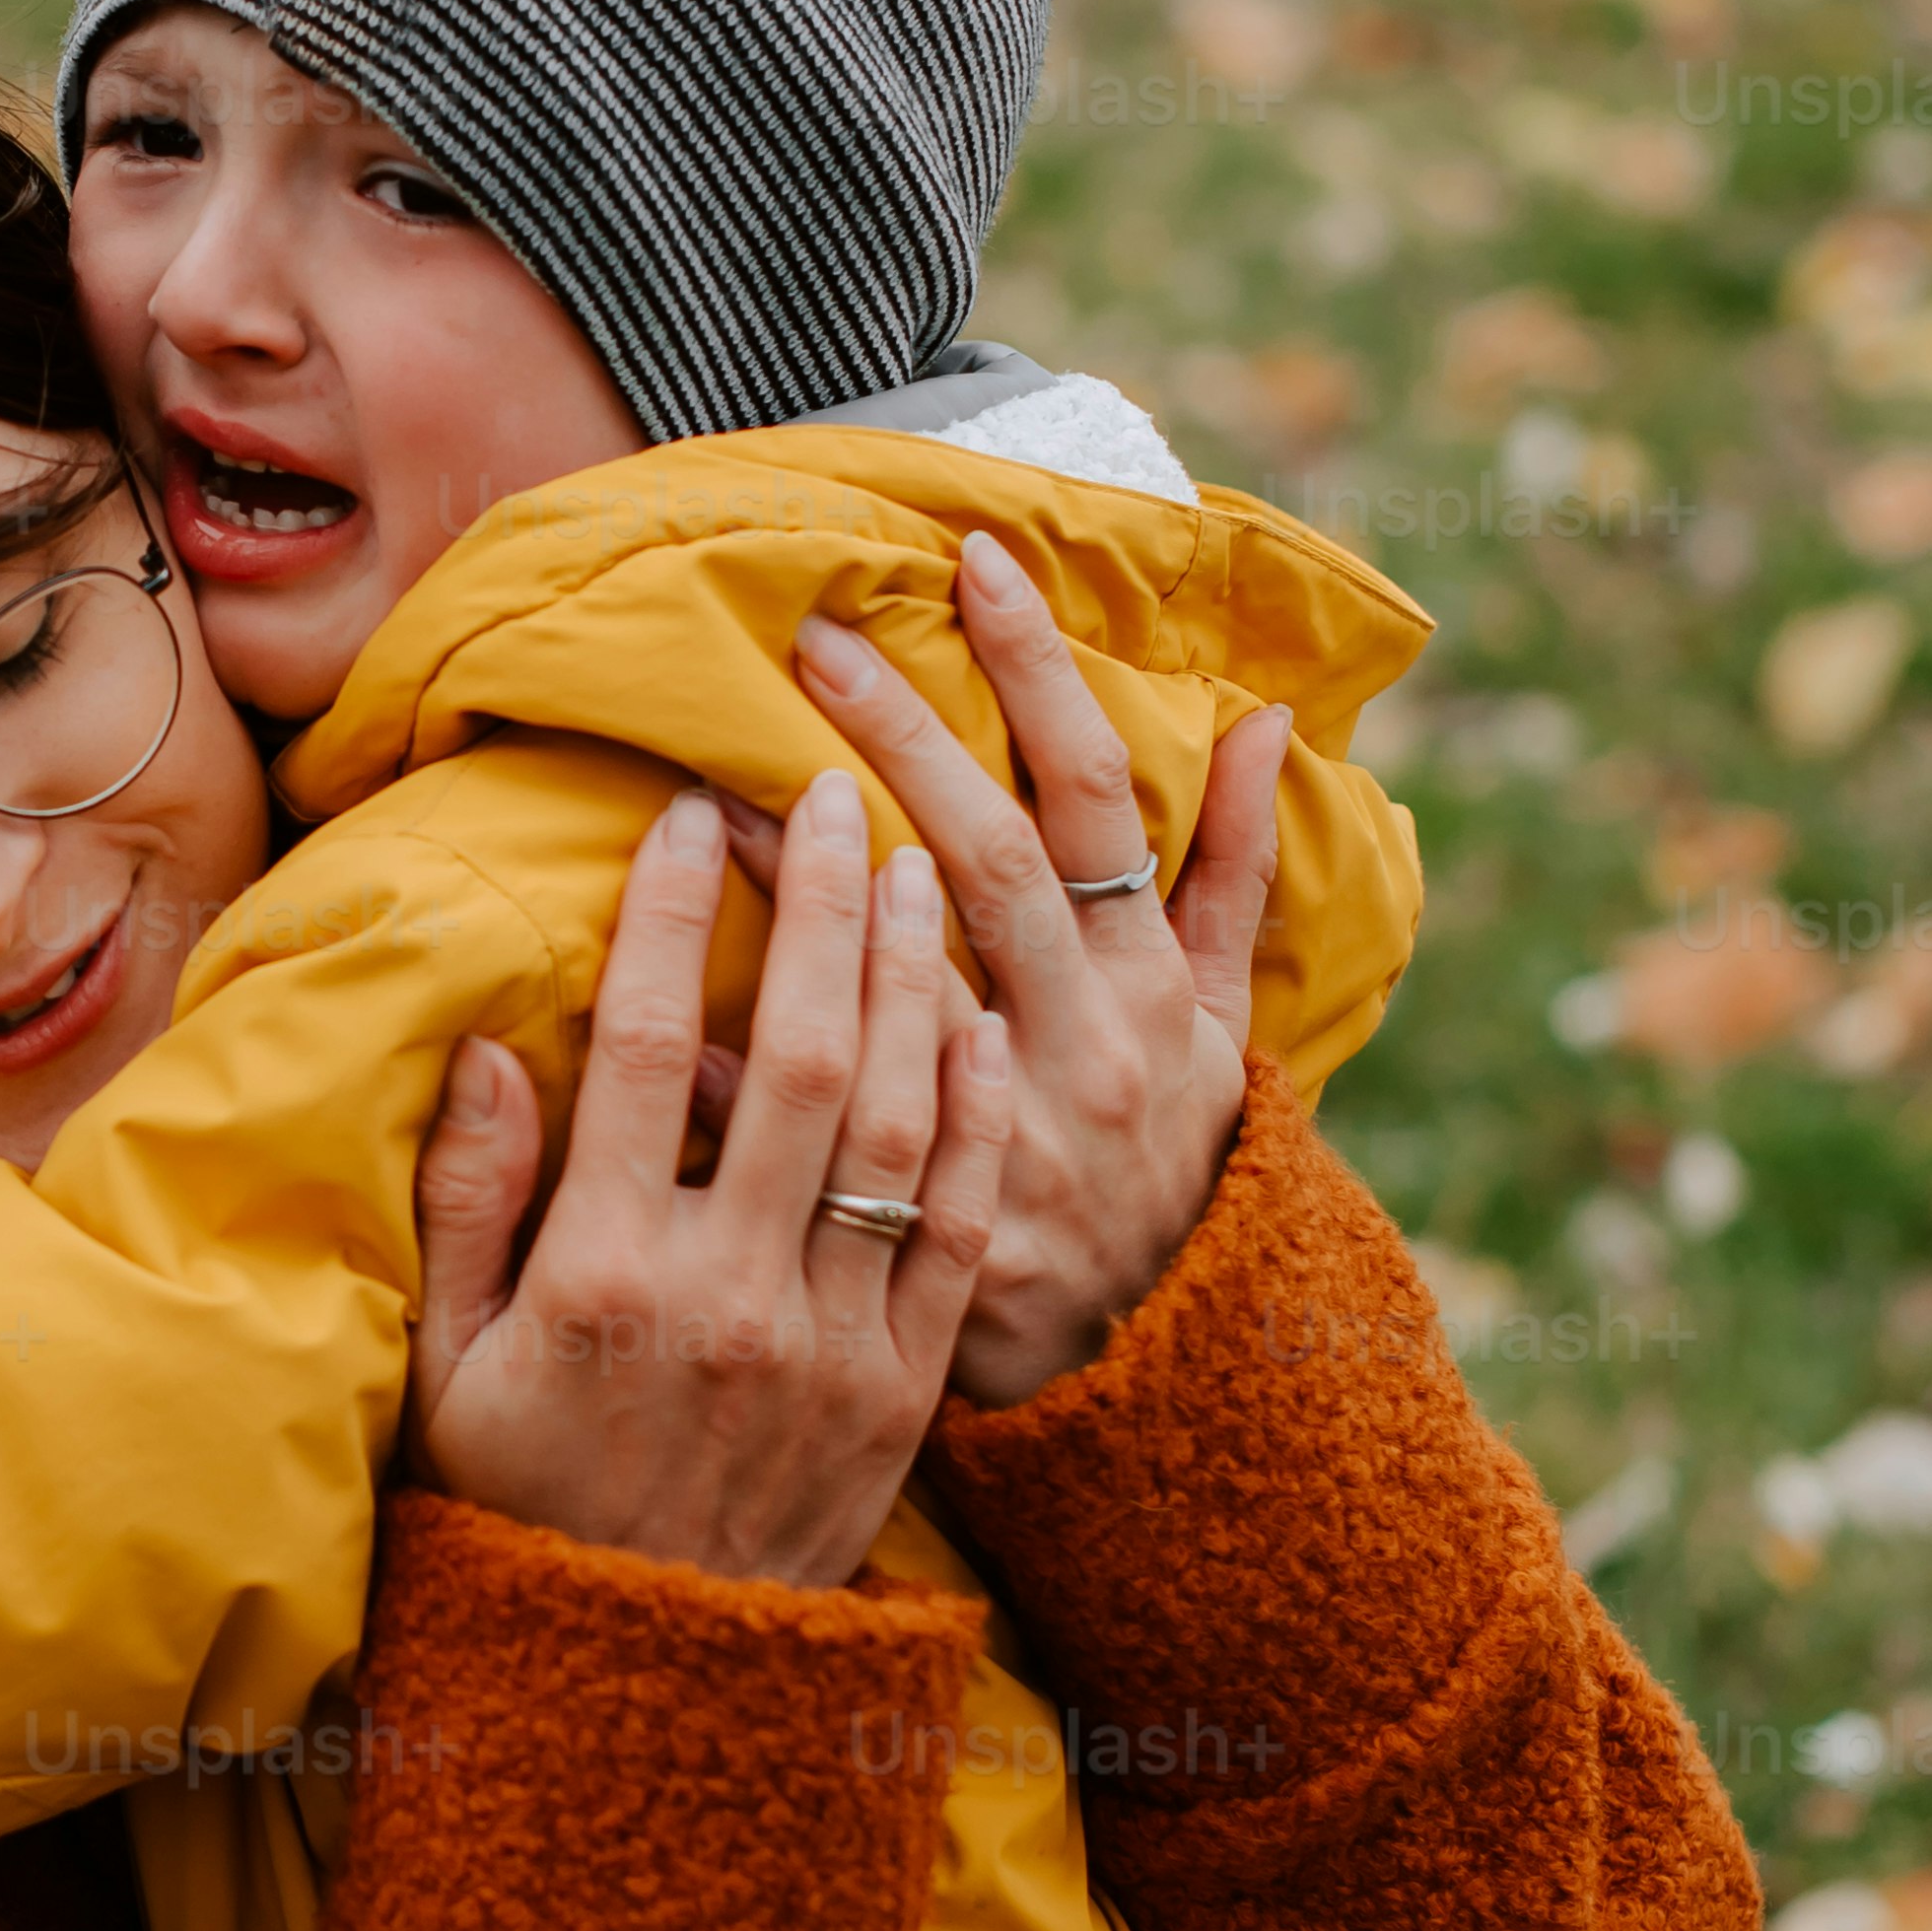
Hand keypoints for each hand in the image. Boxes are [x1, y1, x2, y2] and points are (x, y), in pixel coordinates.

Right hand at [406, 779, 1007, 1585]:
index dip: (676, 919)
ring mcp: (829, 1342)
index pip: (649, 1052)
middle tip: (837, 796)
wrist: (633, 1679)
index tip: (687, 814)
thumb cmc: (517, 1498)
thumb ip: (465, 1203)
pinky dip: (976, 1118)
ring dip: (915, 981)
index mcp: (601, 1274)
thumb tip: (486, 1051)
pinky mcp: (903, 1390)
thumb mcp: (443, 1363)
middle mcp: (726, 1294)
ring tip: (919, 867)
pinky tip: (981, 1021)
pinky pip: (957, 1227)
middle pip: (801, 1054)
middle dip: (824, 908)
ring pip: (897, 1124)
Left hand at [770, 528, 1288, 1407]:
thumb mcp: (1229, 1028)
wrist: (1160, 1369)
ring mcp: (1009, 1135)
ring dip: (810, 882)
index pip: (1092, 800)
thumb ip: (1236, 879)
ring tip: (718, 778)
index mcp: (1152, 987)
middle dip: (904, 740)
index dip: (1040, 678)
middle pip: (989, 866)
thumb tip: (1259, 723)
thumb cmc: (1173, 1168)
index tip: (972, 561)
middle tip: (812, 635)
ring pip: (901, 987)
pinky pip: (826, 1132)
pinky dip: (753, 1073)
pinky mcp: (935, 1224)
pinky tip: (672, 1002)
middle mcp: (1086, 1048)